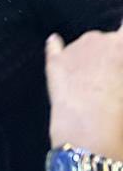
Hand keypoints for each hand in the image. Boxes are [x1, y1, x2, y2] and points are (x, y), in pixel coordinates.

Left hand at [46, 27, 122, 170]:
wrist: (90, 141)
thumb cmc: (120, 121)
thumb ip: (118, 69)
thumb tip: (113, 77)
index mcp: (119, 47)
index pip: (122, 29)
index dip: (119, 42)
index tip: (115, 63)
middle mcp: (96, 39)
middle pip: (107, 40)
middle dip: (112, 56)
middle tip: (114, 83)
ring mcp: (73, 49)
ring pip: (85, 46)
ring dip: (90, 58)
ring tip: (94, 87)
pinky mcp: (54, 63)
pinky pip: (55, 48)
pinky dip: (58, 47)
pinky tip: (55, 41)